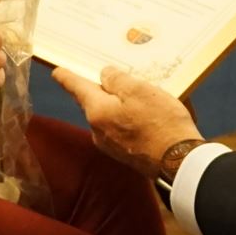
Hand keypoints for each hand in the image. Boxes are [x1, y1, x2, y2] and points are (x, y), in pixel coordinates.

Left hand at [51, 65, 200, 178]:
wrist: (179, 163)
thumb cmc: (160, 123)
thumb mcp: (140, 91)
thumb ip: (117, 80)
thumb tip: (105, 76)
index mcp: (97, 111)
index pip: (76, 87)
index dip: (66, 76)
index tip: (56, 71)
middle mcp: (97, 130)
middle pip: (93, 102)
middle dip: (99, 89)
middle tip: (107, 74)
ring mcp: (110, 145)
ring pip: (108, 115)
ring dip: (117, 104)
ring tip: (137, 93)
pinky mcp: (125, 153)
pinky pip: (120, 128)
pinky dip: (127, 118)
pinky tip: (144, 114)